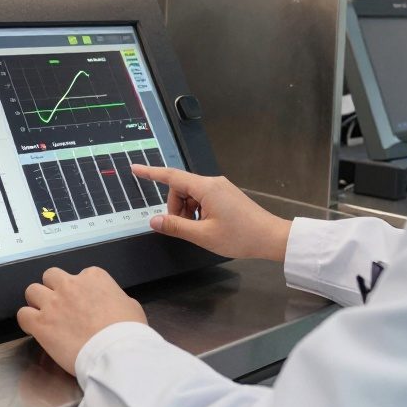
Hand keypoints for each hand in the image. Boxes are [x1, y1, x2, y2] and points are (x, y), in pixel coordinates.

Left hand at [17, 266, 145, 375]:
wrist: (115, 352)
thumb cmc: (127, 332)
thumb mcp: (130, 305)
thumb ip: (114, 298)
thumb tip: (110, 304)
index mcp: (93, 277)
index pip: (81, 275)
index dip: (81, 291)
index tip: (83, 304)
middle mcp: (70, 285)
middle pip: (51, 277)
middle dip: (54, 289)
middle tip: (60, 305)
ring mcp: (53, 303)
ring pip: (32, 291)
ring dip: (37, 302)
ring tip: (45, 316)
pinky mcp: (41, 323)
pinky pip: (22, 314)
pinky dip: (27, 321)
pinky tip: (35, 328)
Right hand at [132, 165, 292, 261]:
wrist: (270, 237)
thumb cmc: (240, 236)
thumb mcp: (203, 235)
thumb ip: (176, 227)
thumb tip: (154, 221)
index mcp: (206, 188)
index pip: (171, 176)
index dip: (151, 173)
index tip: (136, 169)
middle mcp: (212, 182)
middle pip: (180, 189)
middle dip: (175, 207)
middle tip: (184, 228)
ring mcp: (220, 188)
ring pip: (191, 195)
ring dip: (187, 211)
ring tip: (199, 230)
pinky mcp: (225, 195)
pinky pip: (202, 198)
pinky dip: (197, 211)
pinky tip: (206, 226)